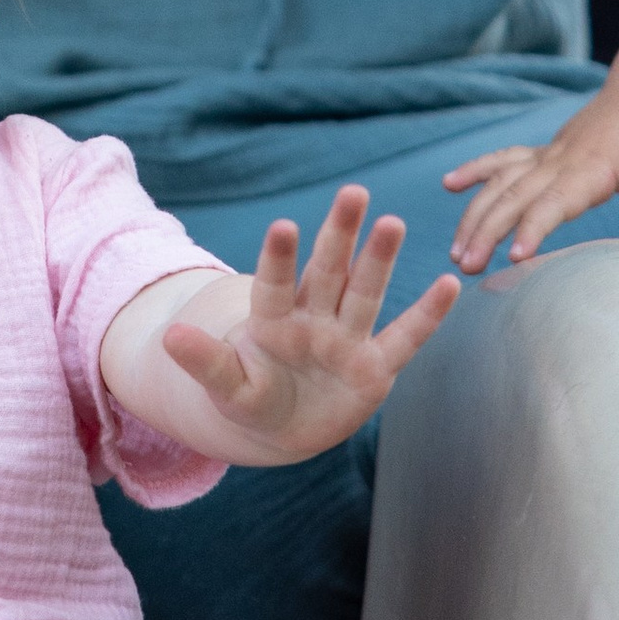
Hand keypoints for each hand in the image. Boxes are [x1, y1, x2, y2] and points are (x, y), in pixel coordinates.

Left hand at [161, 189, 457, 462]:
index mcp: (273, 321)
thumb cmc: (252, 398)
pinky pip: (405, 339)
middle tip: (353, 192)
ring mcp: (346, 340)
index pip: (275, 284)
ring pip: (364, 294)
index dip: (279, 258)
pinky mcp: (375, 368)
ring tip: (392, 221)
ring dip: (378, 261)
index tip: (283, 225)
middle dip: (339, 235)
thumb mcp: (226, 387)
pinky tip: (450, 284)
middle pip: (327, 272)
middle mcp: (313, 320)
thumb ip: (204, 363)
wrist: (285, 426)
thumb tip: (168, 336)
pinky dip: (426, 316)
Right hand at [442, 70, 618, 272]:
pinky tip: (449, 184)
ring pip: (500, 181)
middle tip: (467, 267)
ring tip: (457, 251)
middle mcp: (561, 158)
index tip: (514, 257)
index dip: (534, 227)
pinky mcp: (544, 150)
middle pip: (514, 195)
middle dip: (487, 231)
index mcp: (592, 167)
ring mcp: (548, 153)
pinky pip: (502, 159)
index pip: (556, 201)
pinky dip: (475, 170)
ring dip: (475, 214)